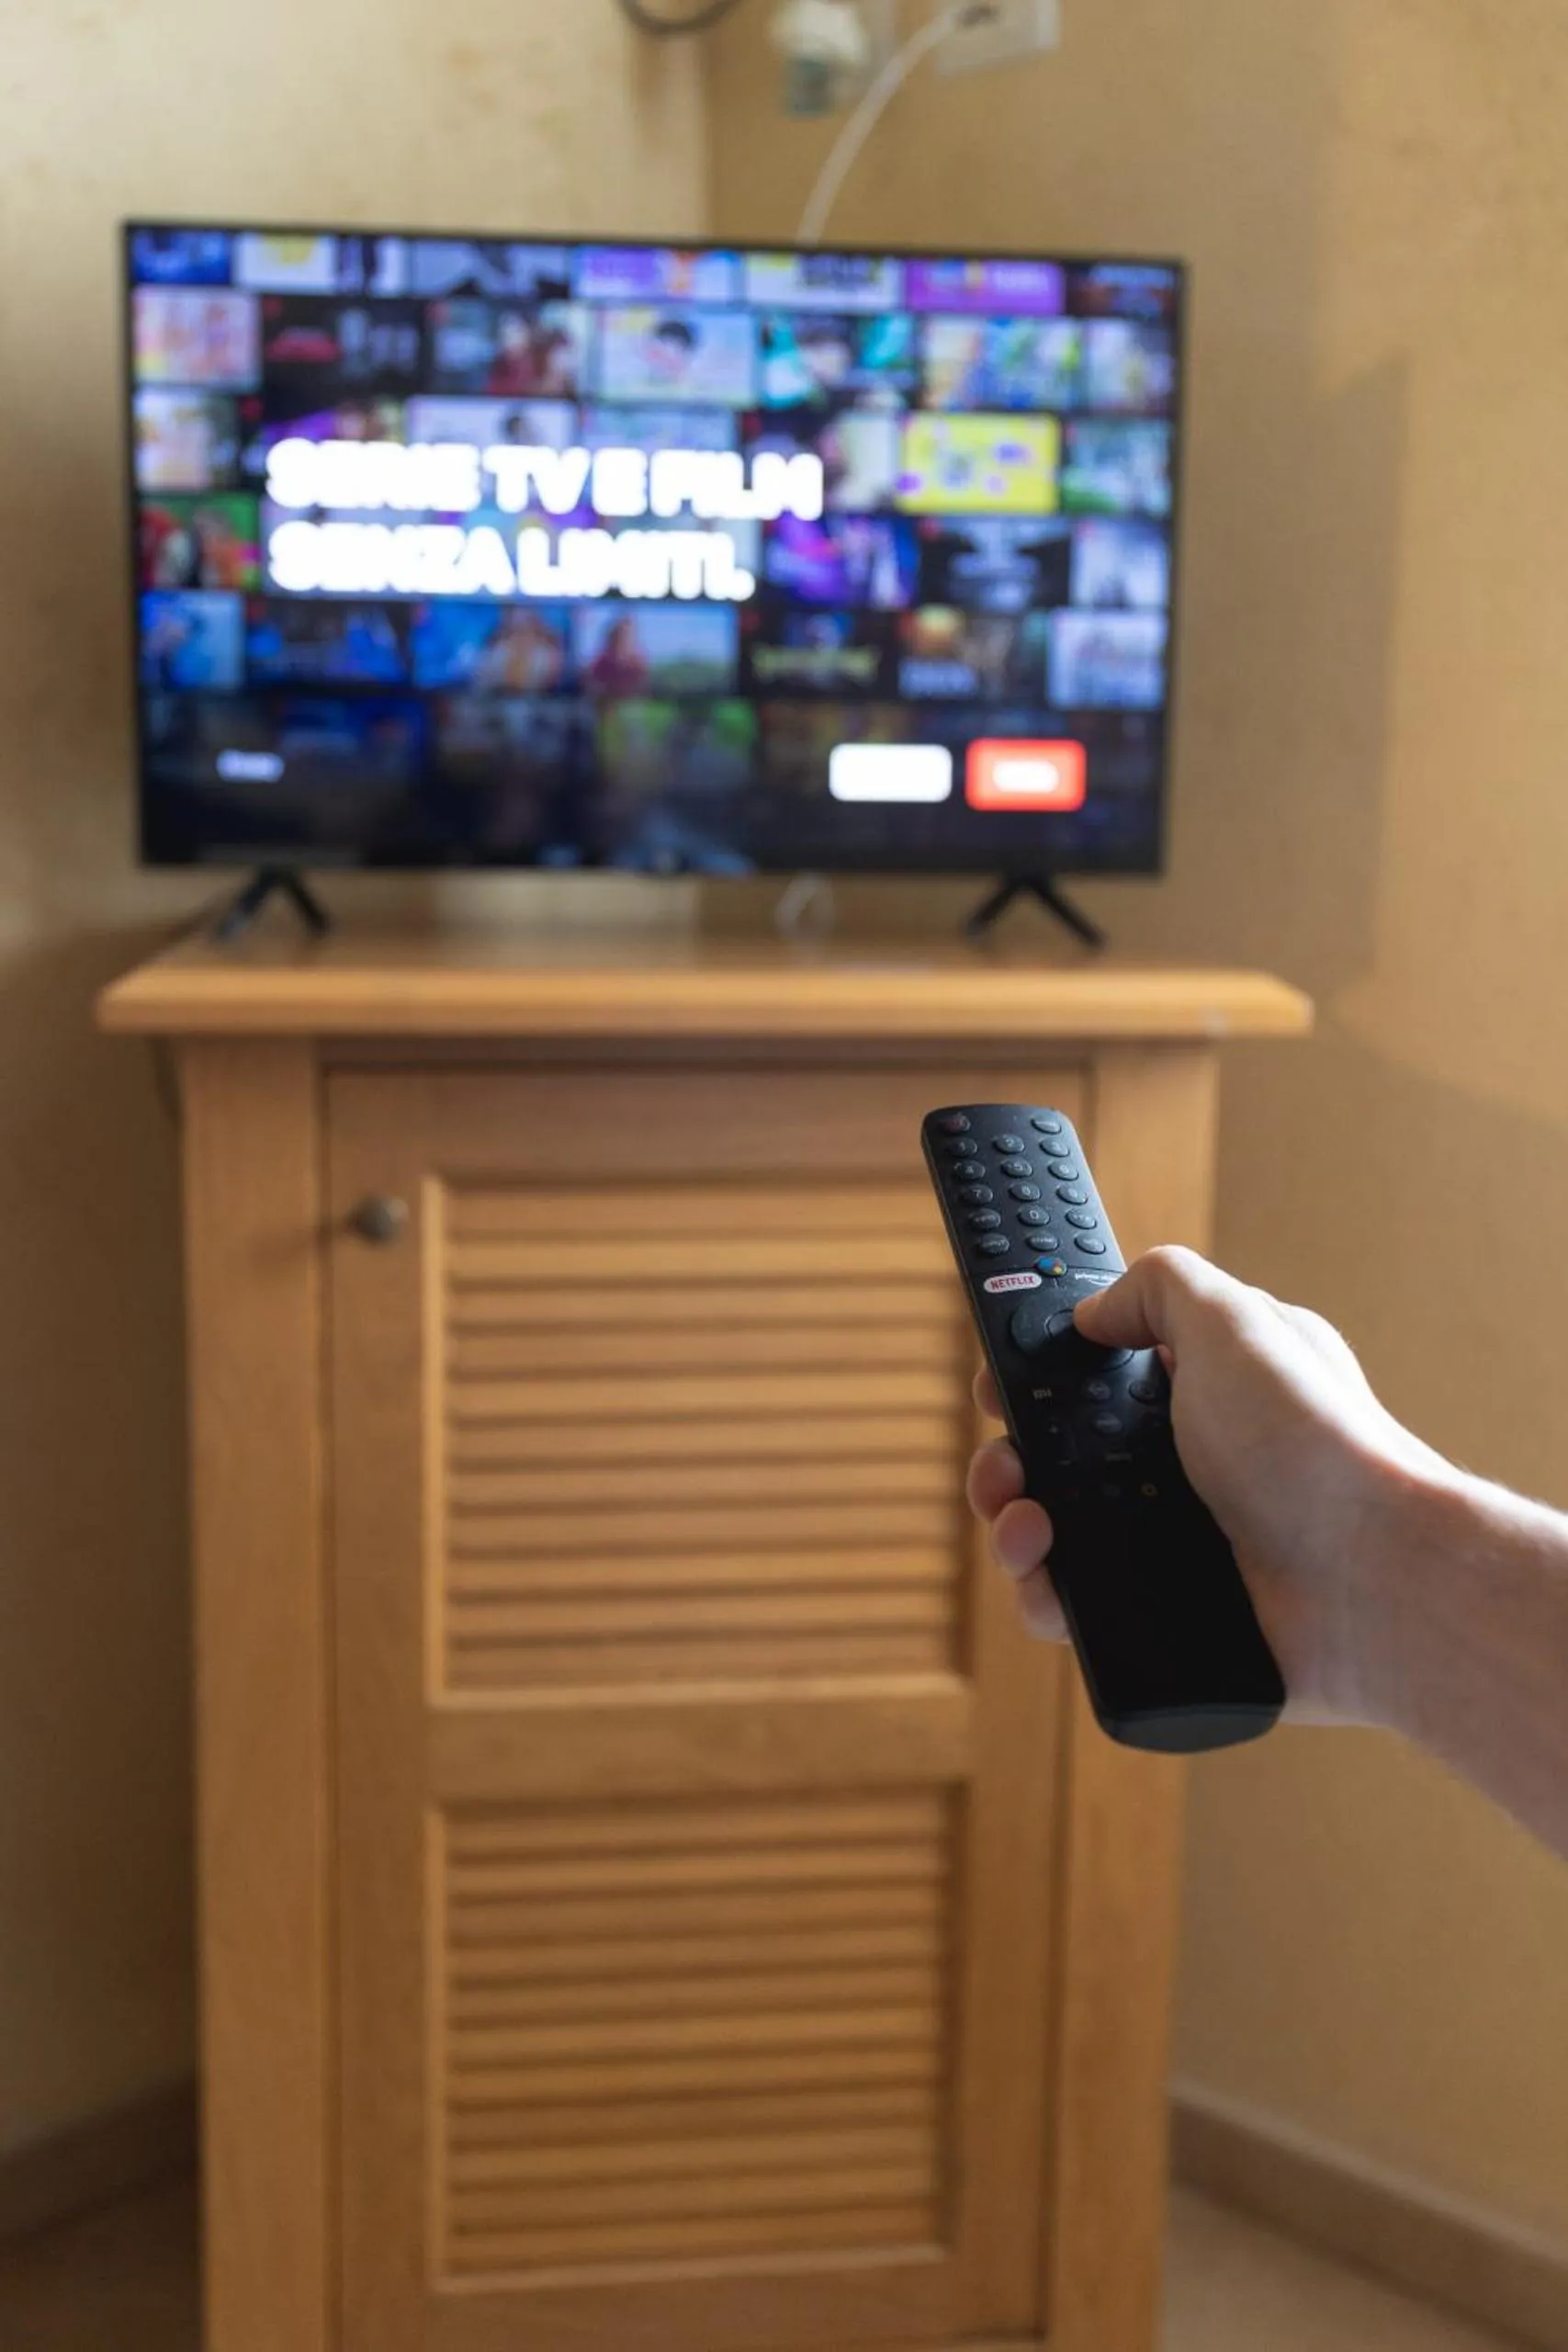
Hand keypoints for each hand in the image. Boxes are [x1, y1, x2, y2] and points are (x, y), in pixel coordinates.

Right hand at [966, 1246, 1455, 1725]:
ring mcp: (1175, 1541)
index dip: (1040, 1370)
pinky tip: (1048, 1577)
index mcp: (1205, 1389)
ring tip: (1025, 1524)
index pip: (1101, 1372)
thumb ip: (1157, 1287)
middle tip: (1005, 1459)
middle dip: (1011, 1453)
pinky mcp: (1166, 1613)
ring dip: (1013, 1522)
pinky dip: (1044, 1592)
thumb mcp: (1234, 1320)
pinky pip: (1077, 1603)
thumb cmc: (1317, 1445)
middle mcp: (1188, 1464)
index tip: (1000, 1379)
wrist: (1369, 1579)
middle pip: (1060, 1453)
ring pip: (1056, 1530)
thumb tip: (1093, 1311)